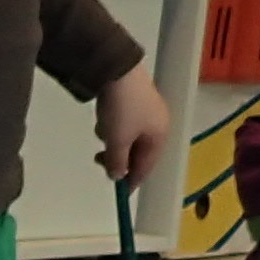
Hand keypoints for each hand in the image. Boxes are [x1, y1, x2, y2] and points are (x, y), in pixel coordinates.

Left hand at [93, 67, 176, 187]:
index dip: (132, 180)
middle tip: (99, 159)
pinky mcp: (134, 98)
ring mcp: (147, 109)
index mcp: (160, 135)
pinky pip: (124, 122)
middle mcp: (158, 123)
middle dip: (119, 157)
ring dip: (113, 139)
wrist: (115, 68)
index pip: (147, 166)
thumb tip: (117, 176)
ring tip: (102, 131)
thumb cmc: (121, 108)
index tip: (119, 191)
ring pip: (129, 136)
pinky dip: (113, 125)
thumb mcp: (117, 140)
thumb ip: (117, 162)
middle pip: (138, 151)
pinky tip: (103, 117)